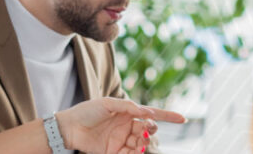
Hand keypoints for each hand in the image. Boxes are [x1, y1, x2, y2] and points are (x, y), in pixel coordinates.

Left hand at [55, 97, 185, 153]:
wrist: (69, 127)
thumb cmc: (87, 111)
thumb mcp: (107, 104)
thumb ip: (128, 107)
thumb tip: (148, 112)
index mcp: (128, 112)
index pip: (152, 114)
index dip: (168, 116)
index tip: (183, 119)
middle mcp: (127, 126)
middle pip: (148, 130)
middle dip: (150, 131)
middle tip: (143, 130)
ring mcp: (122, 139)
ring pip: (141, 144)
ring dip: (143, 144)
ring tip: (137, 142)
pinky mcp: (114, 152)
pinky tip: (134, 150)